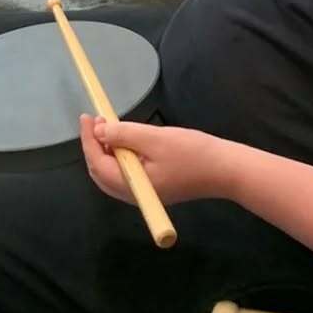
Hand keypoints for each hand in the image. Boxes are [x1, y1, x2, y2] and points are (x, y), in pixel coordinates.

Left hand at [80, 116, 234, 205]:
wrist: (225, 170)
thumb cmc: (192, 153)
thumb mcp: (154, 138)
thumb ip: (124, 135)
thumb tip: (99, 132)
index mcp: (133, 186)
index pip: (98, 165)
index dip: (88, 140)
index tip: (86, 117)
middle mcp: (135, 195)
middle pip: (101, 173)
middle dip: (94, 146)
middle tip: (97, 121)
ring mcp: (145, 194)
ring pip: (113, 174)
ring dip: (107, 150)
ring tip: (109, 127)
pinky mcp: (154, 188)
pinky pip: (127, 174)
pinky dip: (120, 156)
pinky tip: (125, 141)